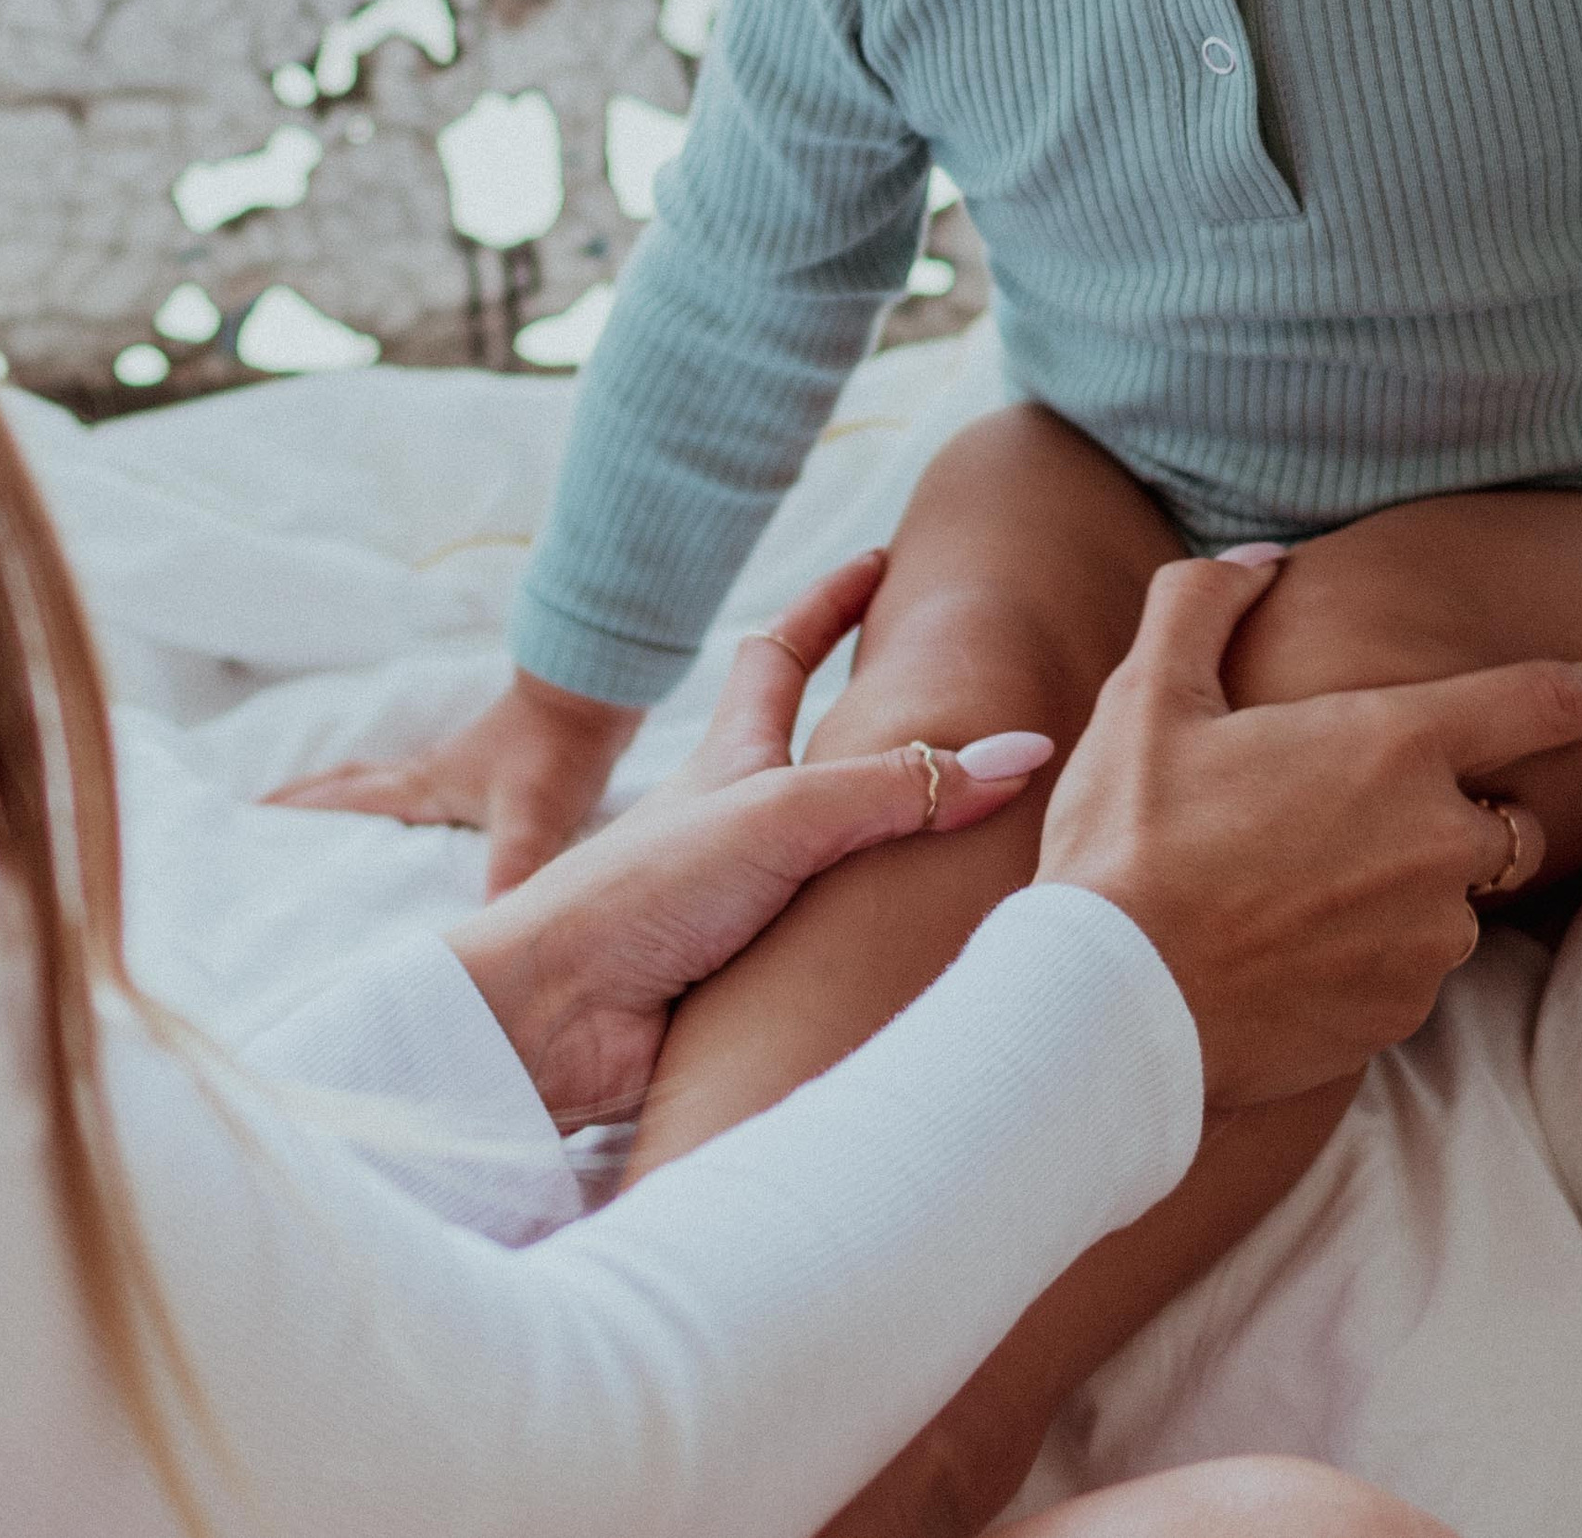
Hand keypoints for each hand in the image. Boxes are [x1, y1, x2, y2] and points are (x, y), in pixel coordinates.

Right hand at [268, 665, 644, 893]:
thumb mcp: (534, 812)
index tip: (238, 824)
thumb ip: (513, 864)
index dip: (292, 814)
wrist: (597, 689)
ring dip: (345, 808)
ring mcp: (455, 771)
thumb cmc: (557, 746)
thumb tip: (495, 923)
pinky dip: (396, 815)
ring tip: (320, 841)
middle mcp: (426, 774)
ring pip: (381, 791)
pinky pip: (420, 800)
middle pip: (347, 788)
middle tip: (258, 828)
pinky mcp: (485, 775)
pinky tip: (410, 839)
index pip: (341, 800)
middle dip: (302, 807)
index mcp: (421, 784)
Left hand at [446, 551, 1051, 1126]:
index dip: (831, 603)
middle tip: (948, 708)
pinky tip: (922, 959)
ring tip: (971, 846)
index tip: (880, 562)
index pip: (785, 652)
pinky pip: (832, 950)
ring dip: (887, 854)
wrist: (556, 1018)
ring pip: (834, 860)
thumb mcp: (784, 815)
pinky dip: (874, 945)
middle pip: (816, 756)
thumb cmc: (646, 890)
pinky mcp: (748, 980)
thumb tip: (1024, 751)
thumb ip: (901, 788)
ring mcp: (742, 899)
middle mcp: (739, 819)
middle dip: (875, 730)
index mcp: (736, 755)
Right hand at [1037, 547, 1581, 1112]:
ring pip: (1458, 905)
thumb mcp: (1148, 695)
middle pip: (1512, 821)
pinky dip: (1376, 957)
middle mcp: (1437, 843)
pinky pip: (1415, 973)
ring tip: (1308, 889)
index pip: (1538, 705)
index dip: (1575, 693)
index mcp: (1394, 745)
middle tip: (1371, 809)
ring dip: (1415, 890)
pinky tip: (1294, 951)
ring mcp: (1425, 940)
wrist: (1110, 1008)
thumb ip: (1205, 603)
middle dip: (1469, 810)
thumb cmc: (1130, 839)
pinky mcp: (1397, 1015)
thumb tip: (1257, 562)